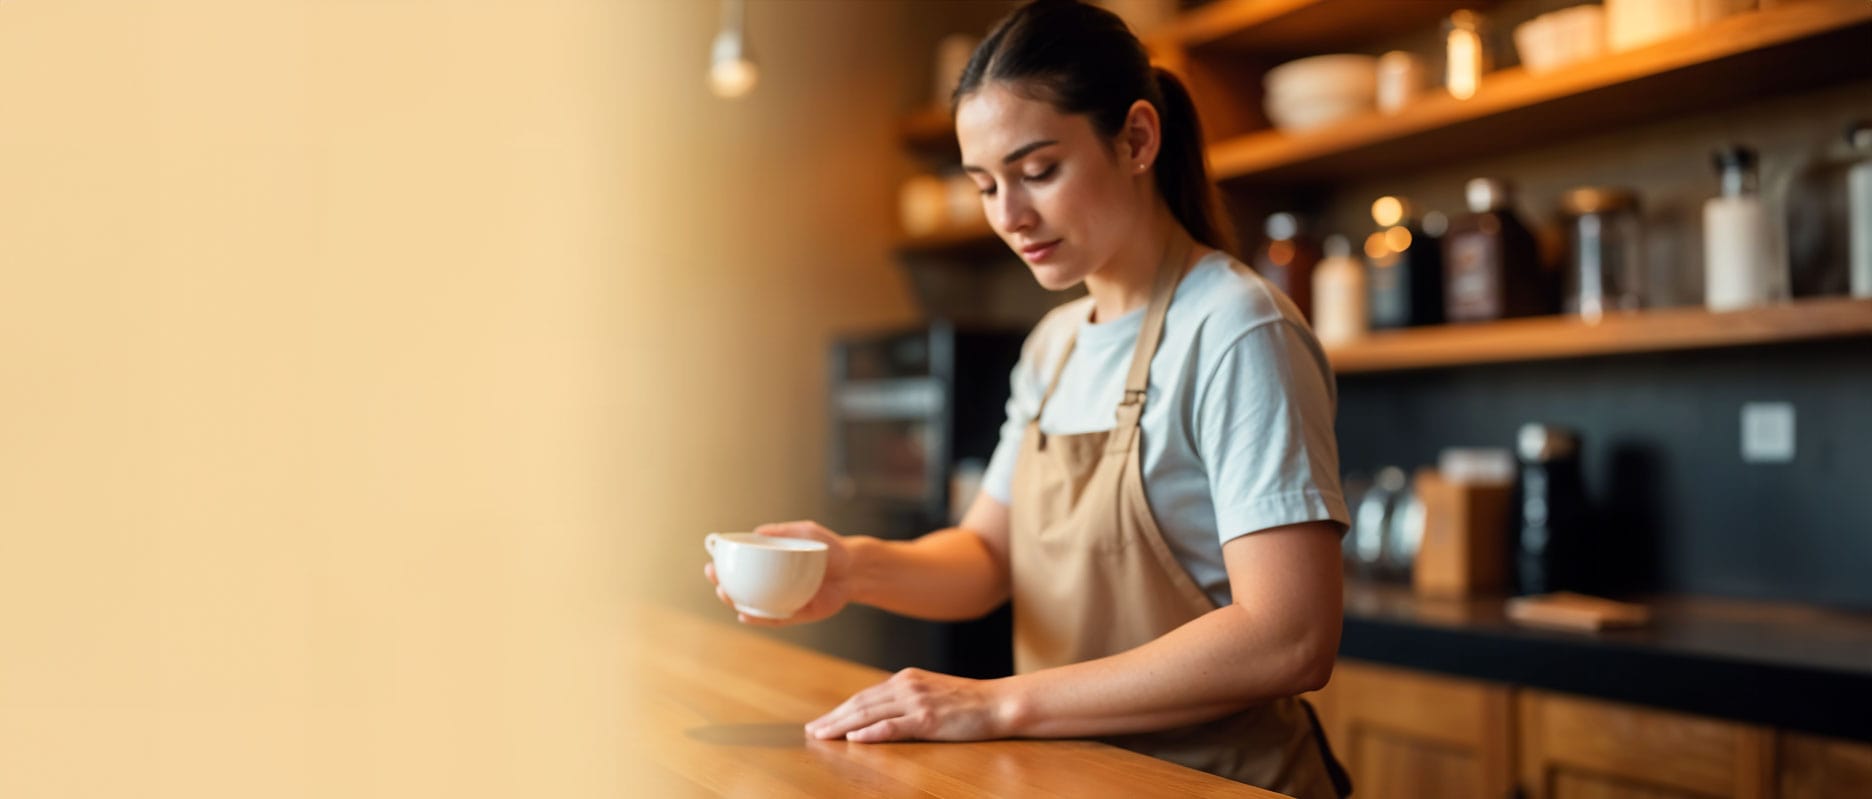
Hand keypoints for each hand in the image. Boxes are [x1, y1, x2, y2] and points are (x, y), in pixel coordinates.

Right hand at [702, 520, 854, 626]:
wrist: (855, 568)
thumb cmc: (829, 547)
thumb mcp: (806, 532)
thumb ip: (784, 530)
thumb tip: (757, 532)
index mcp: (771, 565)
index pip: (741, 566)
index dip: (723, 567)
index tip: (711, 562)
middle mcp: (773, 584)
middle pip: (741, 588)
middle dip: (723, 586)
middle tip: (715, 579)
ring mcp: (783, 599)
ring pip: (754, 606)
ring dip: (736, 604)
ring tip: (727, 596)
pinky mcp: (796, 613)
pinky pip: (774, 618)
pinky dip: (759, 618)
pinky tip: (746, 615)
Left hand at [805, 668, 1018, 742]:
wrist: (999, 702)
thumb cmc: (968, 702)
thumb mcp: (931, 693)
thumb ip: (905, 699)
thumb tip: (878, 715)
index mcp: (906, 679)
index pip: (864, 696)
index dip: (839, 710)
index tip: (821, 722)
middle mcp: (907, 686)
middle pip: (860, 703)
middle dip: (833, 718)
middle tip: (811, 731)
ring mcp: (917, 702)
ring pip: (870, 714)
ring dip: (842, 726)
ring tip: (822, 736)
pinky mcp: (929, 720)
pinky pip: (894, 727)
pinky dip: (871, 733)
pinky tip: (854, 739)